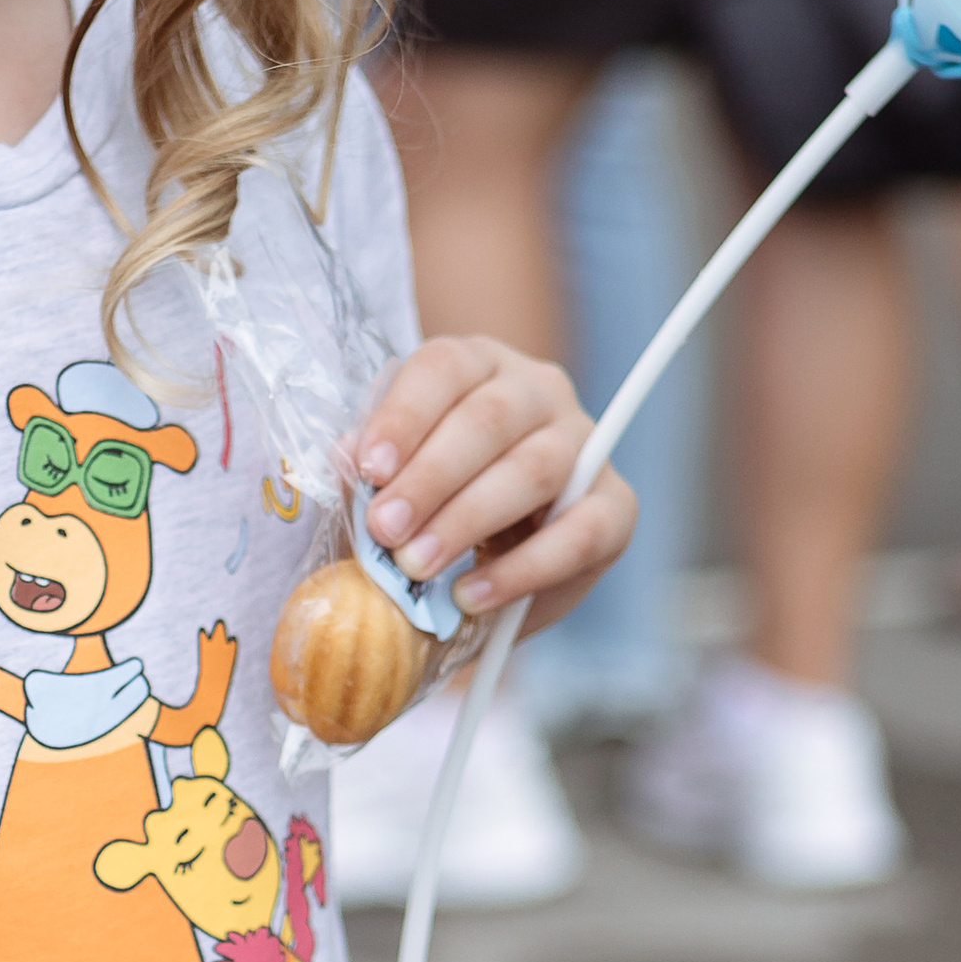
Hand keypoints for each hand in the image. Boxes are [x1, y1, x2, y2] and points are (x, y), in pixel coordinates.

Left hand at [353, 336, 635, 636]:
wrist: (491, 572)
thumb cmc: (434, 512)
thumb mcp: (393, 488)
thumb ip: (369, 473)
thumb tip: (344, 459)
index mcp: (479, 366)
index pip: (444, 369)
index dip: (404, 416)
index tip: (369, 470)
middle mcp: (538, 390)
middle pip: (489, 419)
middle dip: (430, 478)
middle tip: (385, 530)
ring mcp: (585, 444)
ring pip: (535, 469)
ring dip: (469, 521)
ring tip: (417, 566)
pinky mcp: (617, 505)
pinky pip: (577, 534)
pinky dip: (521, 570)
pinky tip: (471, 595)